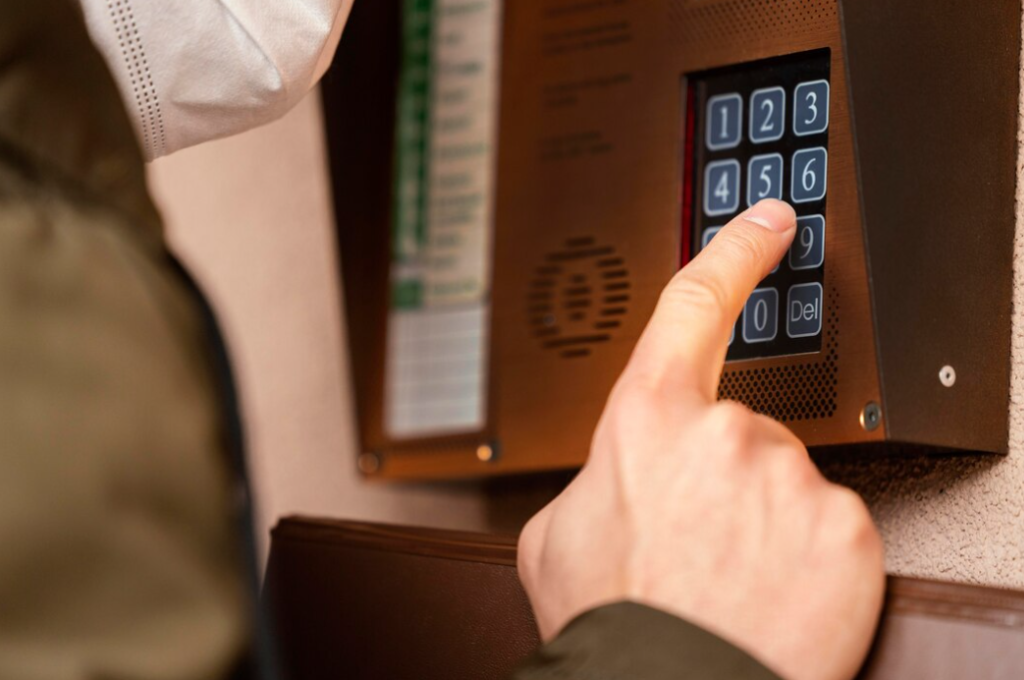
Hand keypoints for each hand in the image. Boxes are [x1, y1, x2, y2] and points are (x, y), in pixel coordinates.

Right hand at [518, 199, 884, 679]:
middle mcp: (723, 432)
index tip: (768, 221)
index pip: (695, 307)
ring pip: (783, 482)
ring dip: (761, 521)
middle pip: (738, 429)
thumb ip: (595, 479)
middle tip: (693, 541)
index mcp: (648, 419)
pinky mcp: (845, 528)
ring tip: (725, 576)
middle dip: (719, 476)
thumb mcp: (554, 535)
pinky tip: (769, 591)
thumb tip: (612, 479)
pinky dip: (806, 557)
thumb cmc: (608, 618)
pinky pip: (828, 527)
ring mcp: (789, 477)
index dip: (733, 254)